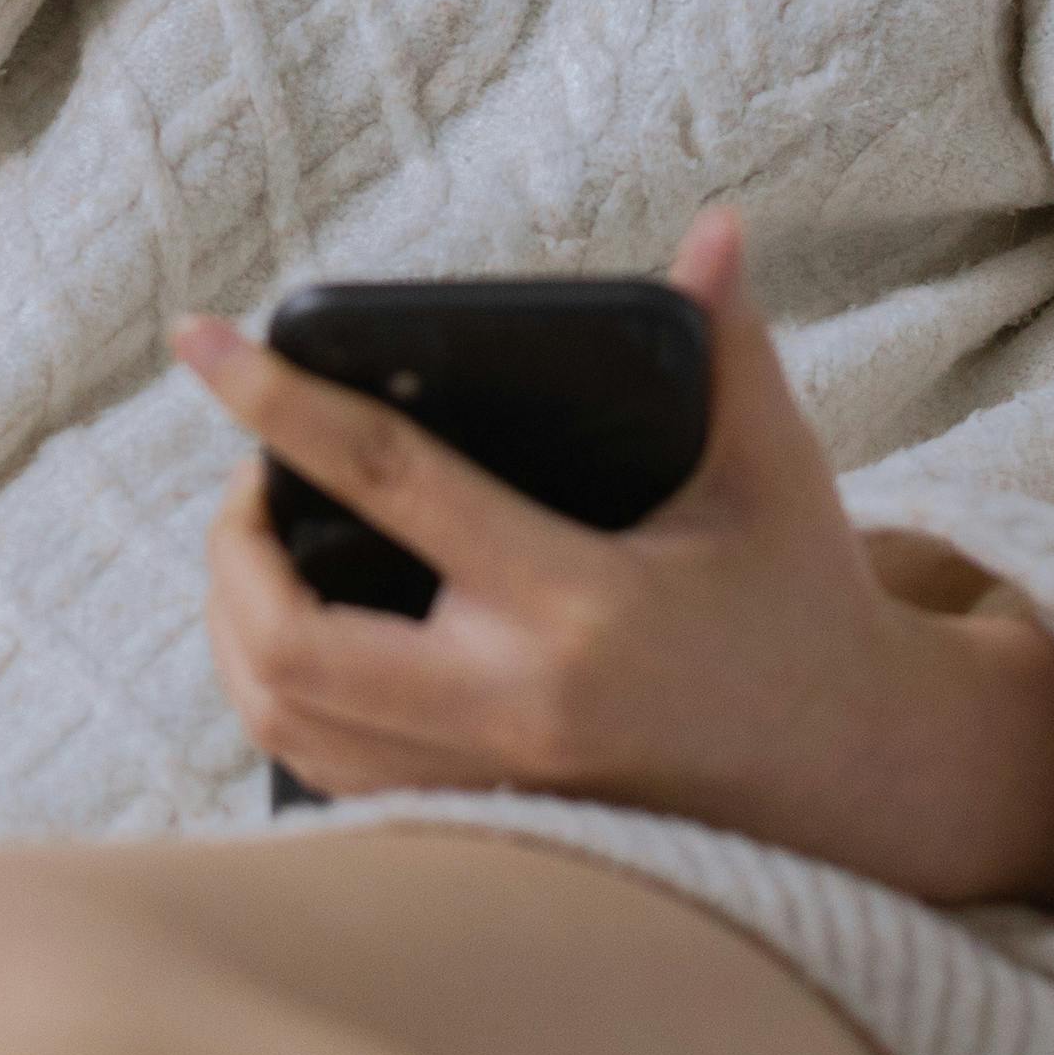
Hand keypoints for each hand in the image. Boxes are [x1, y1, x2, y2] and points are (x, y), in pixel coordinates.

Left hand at [180, 210, 1053, 913]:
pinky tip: (291, 634)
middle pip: (288, 642)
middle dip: (231, 551)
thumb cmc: (804, 603)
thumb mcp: (776, 470)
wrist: (854, 775)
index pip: (391, 482)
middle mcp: (515, 709)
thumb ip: (730, 346)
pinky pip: (321, 777)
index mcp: (580, 604)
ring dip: (234, 629)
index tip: (199, 338)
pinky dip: (277, 698)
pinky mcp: (479, 827)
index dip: (280, 404)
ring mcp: (488, 785)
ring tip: (257, 549)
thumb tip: (715, 227)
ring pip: (283, 721)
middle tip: (247, 486)